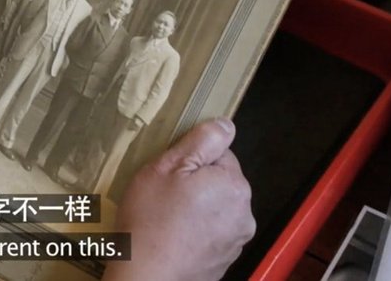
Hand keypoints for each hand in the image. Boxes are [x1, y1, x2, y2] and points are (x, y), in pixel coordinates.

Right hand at [104, 119, 254, 280]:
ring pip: (215, 208)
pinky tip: (171, 236)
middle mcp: (244, 212)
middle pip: (219, 181)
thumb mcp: (166, 167)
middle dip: (194, 184)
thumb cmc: (150, 221)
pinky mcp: (224, 260)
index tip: (169, 173)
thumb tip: (225, 125)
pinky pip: (211, 233)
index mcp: (233, 184)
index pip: (219, 153)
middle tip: (162, 195)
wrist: (147, 278)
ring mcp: (236, 240)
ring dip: (195, 208)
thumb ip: (200, 141)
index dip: (190, 159)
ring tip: (164, 218)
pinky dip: (195, 232)